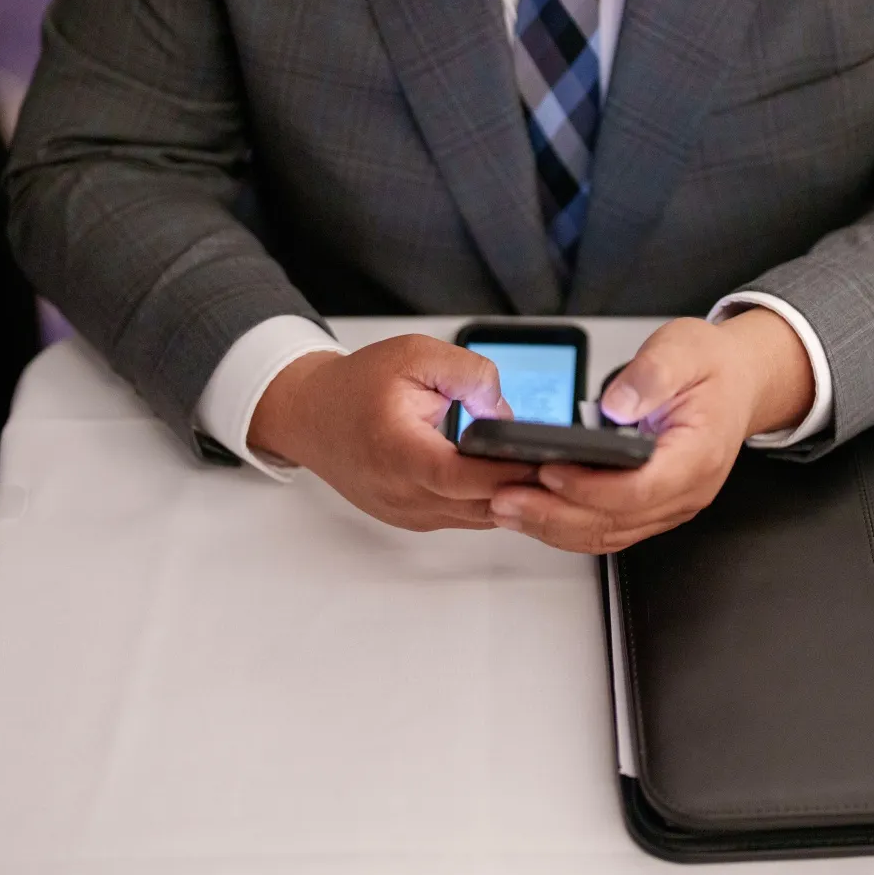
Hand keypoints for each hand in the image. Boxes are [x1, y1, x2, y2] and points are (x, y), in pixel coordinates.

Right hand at [247, 336, 537, 530]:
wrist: (311, 415)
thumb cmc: (357, 385)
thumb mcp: (414, 355)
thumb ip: (468, 374)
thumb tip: (506, 412)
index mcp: (398, 453)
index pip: (464, 478)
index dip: (509, 471)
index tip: (546, 456)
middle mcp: (401, 494)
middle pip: (482, 505)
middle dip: (524, 485)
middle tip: (562, 460)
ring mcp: (407, 514)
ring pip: (479, 518)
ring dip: (510, 496)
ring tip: (539, 465)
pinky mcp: (412, 519)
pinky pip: (464, 517)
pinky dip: (489, 499)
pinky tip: (505, 475)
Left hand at [488, 309, 814, 553]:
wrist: (736, 382)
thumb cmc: (709, 367)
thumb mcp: (684, 349)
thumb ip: (651, 375)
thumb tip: (617, 405)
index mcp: (698, 455)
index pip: (641, 488)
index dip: (591, 487)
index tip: (549, 471)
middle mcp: (686, 490)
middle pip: (617, 520)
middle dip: (556, 514)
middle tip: (506, 498)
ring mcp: (670, 505)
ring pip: (608, 534)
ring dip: (554, 527)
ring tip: (507, 508)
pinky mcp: (652, 508)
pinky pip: (609, 530)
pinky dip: (567, 526)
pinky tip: (533, 513)